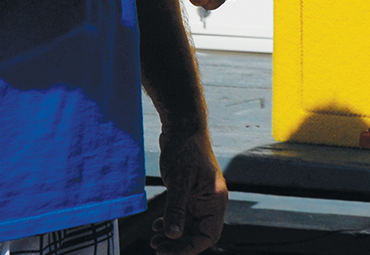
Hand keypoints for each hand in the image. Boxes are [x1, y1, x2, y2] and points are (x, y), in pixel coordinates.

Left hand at [151, 125, 226, 254]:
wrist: (182, 127)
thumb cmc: (185, 149)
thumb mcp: (179, 182)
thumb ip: (176, 209)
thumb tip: (172, 235)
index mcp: (215, 199)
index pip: (209, 235)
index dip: (190, 248)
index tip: (168, 252)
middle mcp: (210, 201)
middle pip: (198, 234)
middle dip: (179, 244)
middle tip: (157, 248)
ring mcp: (200, 197)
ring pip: (189, 226)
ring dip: (173, 236)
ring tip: (154, 240)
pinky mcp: (190, 192)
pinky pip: (183, 215)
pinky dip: (171, 223)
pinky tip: (156, 225)